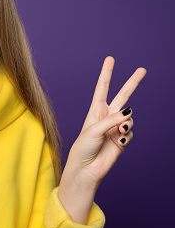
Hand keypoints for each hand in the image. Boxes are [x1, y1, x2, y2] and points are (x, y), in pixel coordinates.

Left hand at [64, 56, 146, 188]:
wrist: (87, 168)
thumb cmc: (83, 147)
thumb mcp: (94, 129)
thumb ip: (112, 119)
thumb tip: (130, 112)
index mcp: (95, 110)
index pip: (102, 88)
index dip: (107, 73)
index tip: (110, 59)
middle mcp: (107, 116)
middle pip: (122, 95)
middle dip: (132, 83)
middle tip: (143, 69)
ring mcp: (115, 127)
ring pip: (130, 118)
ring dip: (126, 124)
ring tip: (118, 132)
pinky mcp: (122, 139)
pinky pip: (130, 132)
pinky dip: (126, 136)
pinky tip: (117, 142)